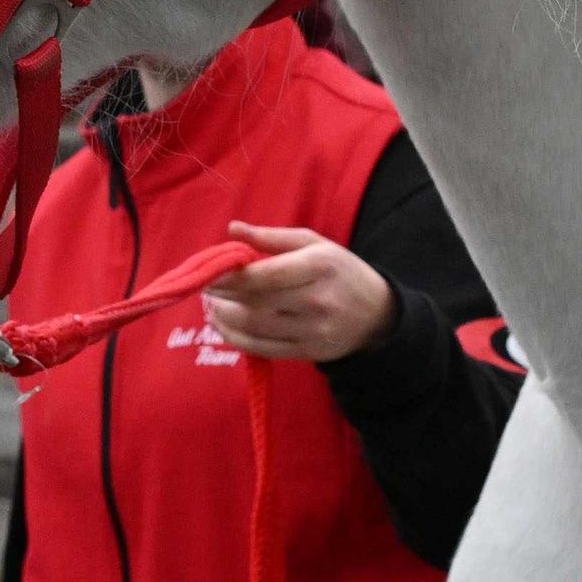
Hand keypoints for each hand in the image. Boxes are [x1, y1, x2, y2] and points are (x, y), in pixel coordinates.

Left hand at [199, 222, 394, 363]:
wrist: (377, 315)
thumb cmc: (339, 271)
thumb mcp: (314, 244)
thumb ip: (272, 237)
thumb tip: (232, 229)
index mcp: (320, 266)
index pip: (265, 275)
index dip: (230, 276)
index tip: (207, 272)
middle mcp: (318, 300)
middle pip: (256, 301)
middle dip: (222, 296)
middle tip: (204, 287)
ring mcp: (314, 331)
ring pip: (255, 327)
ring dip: (224, 318)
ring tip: (211, 306)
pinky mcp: (308, 353)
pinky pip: (263, 348)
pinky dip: (237, 338)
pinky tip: (224, 326)